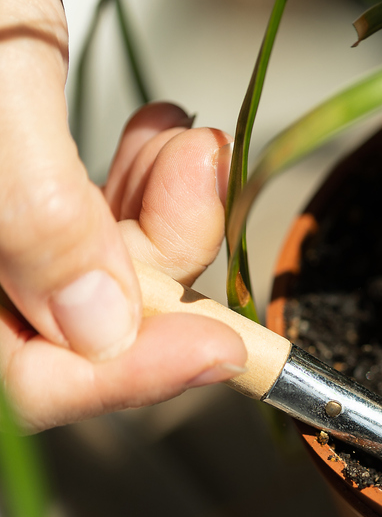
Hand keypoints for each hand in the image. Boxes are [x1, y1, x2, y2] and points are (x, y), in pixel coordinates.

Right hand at [0, 0, 246, 430]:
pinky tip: (161, 134)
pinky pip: (88, 218)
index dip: (131, 376)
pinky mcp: (18, 186)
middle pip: (79, 331)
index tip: (226, 344)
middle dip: (162, 259)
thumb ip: (38, 216)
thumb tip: (101, 331)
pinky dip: (138, 183)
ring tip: (185, 140)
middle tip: (201, 169)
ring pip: (98, 272)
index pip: (29, 381)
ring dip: (163, 212)